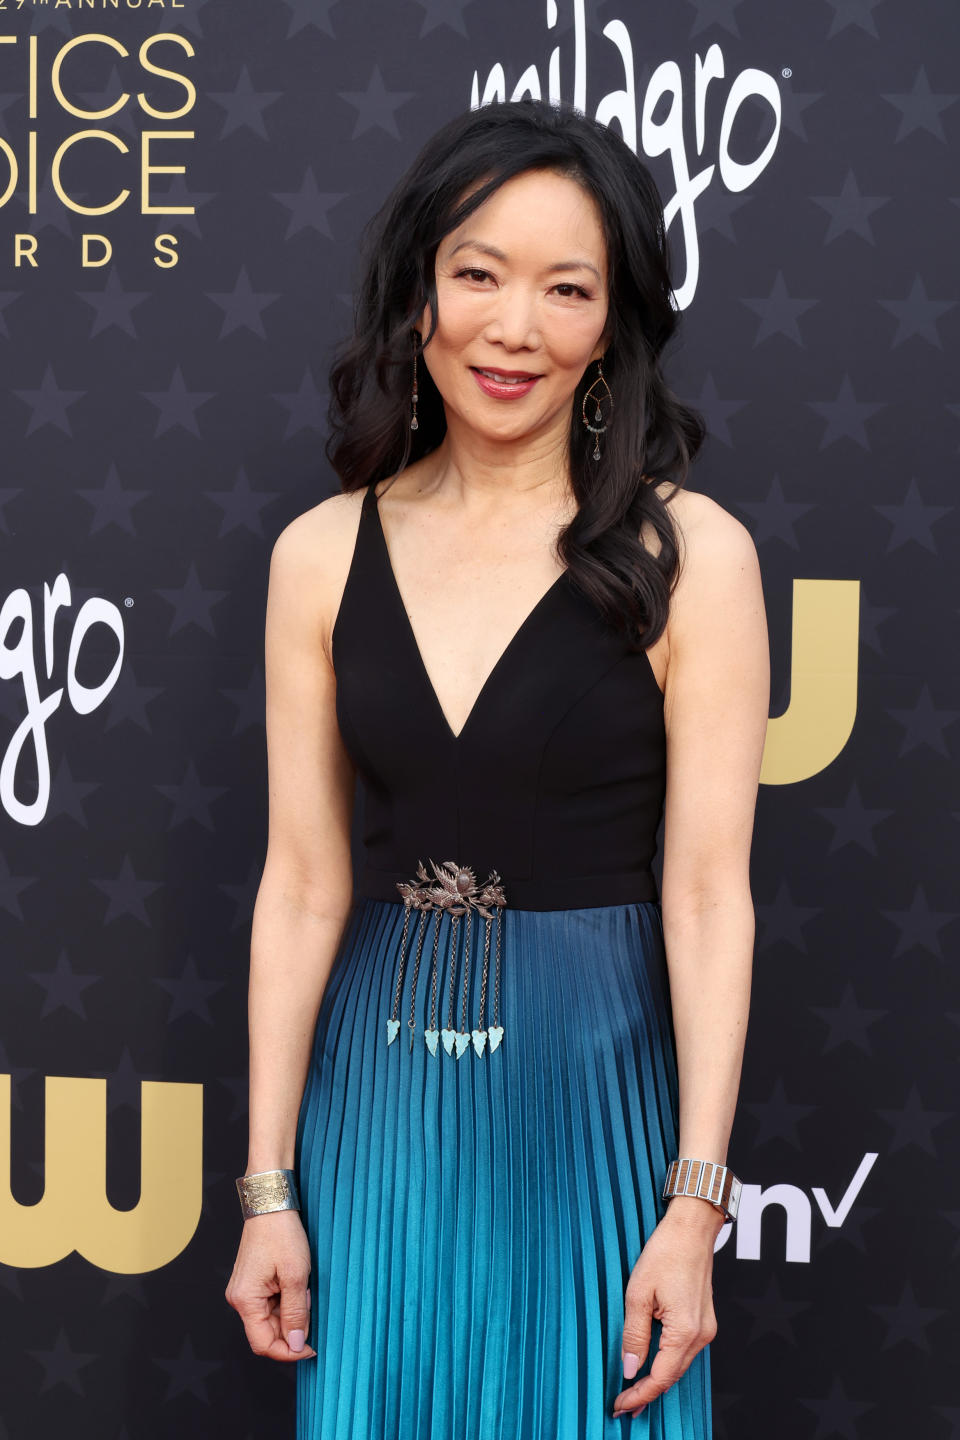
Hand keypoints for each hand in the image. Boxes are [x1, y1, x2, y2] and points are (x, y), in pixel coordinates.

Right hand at [224, 1208, 317, 1362]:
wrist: (271, 1204)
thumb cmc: (282, 1235)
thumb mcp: (296, 1275)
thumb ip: (296, 1313)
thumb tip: (296, 1345)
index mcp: (245, 1300)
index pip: (263, 1344)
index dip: (287, 1352)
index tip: (310, 1349)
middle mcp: (240, 1299)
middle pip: (266, 1333)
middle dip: (291, 1328)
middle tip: (310, 1307)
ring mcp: (245, 1291)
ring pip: (270, 1319)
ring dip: (290, 1313)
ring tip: (304, 1290)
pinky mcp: (252, 1283)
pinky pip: (270, 1304)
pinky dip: (286, 1301)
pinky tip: (297, 1285)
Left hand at [611, 1199, 722, 1418]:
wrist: (692, 1229)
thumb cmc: (666, 1252)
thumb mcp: (638, 1293)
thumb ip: (634, 1334)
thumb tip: (631, 1368)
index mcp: (685, 1330)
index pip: (661, 1377)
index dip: (639, 1395)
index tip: (620, 1405)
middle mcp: (701, 1335)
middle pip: (672, 1376)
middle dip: (647, 1393)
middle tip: (623, 1405)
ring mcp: (706, 1328)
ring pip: (679, 1365)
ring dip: (658, 1379)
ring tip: (634, 1391)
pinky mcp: (704, 1320)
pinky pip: (685, 1351)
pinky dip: (667, 1362)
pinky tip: (652, 1365)